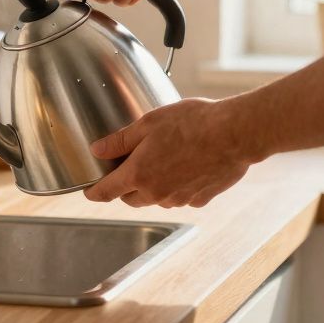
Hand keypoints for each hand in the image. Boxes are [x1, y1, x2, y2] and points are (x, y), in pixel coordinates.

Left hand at [82, 98, 262, 207]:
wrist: (234, 134)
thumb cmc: (192, 123)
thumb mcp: (148, 124)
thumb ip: (119, 141)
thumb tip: (97, 150)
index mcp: (139, 174)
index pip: (106, 191)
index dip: (93, 192)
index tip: (89, 192)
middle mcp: (157, 193)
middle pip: (131, 199)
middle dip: (125, 187)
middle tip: (130, 167)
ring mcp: (180, 199)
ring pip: (157, 199)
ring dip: (153, 187)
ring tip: (164, 160)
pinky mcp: (201, 199)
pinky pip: (181, 197)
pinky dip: (178, 187)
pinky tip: (188, 166)